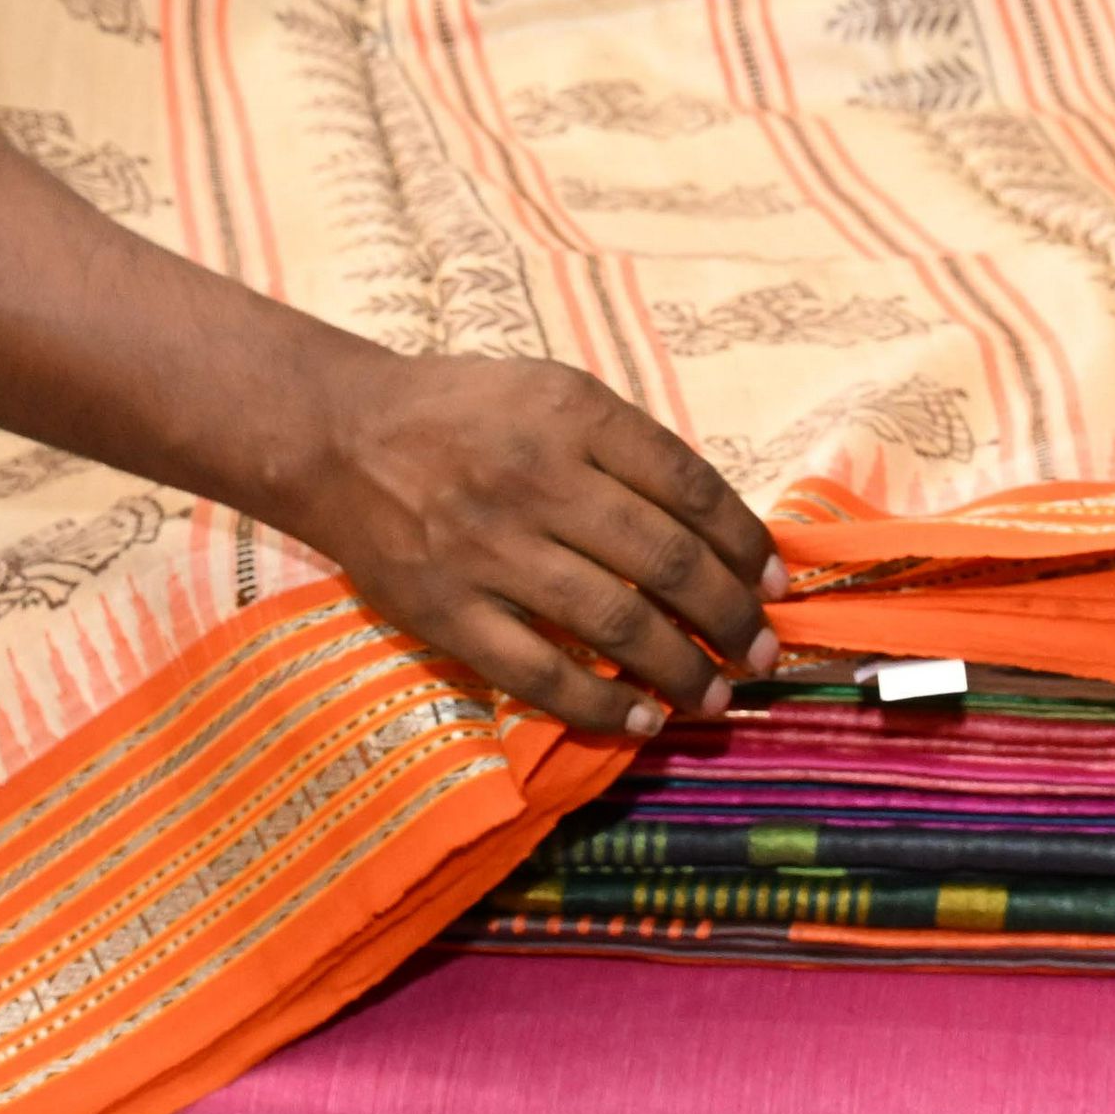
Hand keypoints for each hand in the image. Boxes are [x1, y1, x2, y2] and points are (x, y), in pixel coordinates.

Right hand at [267, 351, 783, 732]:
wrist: (337, 436)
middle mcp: (538, 481)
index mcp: (575, 418)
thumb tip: (719, 530)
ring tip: (714, 695)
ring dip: (681, 669)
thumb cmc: (464, 413)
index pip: (690, 488)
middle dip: (731, 616)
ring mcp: (490, 551)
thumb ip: (631, 451)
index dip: (746, 544)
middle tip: (764, 652)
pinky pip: (537, 673)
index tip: (776, 583)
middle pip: (666, 562)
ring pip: (615, 622)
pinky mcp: (447, 611)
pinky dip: (598, 704)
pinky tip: (639, 719)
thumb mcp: (555, 393)